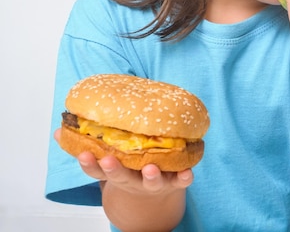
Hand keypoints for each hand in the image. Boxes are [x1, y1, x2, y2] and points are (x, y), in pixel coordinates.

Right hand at [53, 128, 192, 194]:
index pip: (97, 170)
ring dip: (150, 176)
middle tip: (109, 160)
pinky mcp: (175, 182)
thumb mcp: (106, 162)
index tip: (83, 153)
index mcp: (116, 173)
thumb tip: (60, 131)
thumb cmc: (129, 170)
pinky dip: (185, 177)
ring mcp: (154, 182)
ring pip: (151, 181)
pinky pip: (181, 181)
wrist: (153, 199)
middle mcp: (133, 179)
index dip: (89, 163)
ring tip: (150, 168)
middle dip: (114, 169)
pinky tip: (189, 171)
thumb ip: (87, 147)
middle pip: (122, 177)